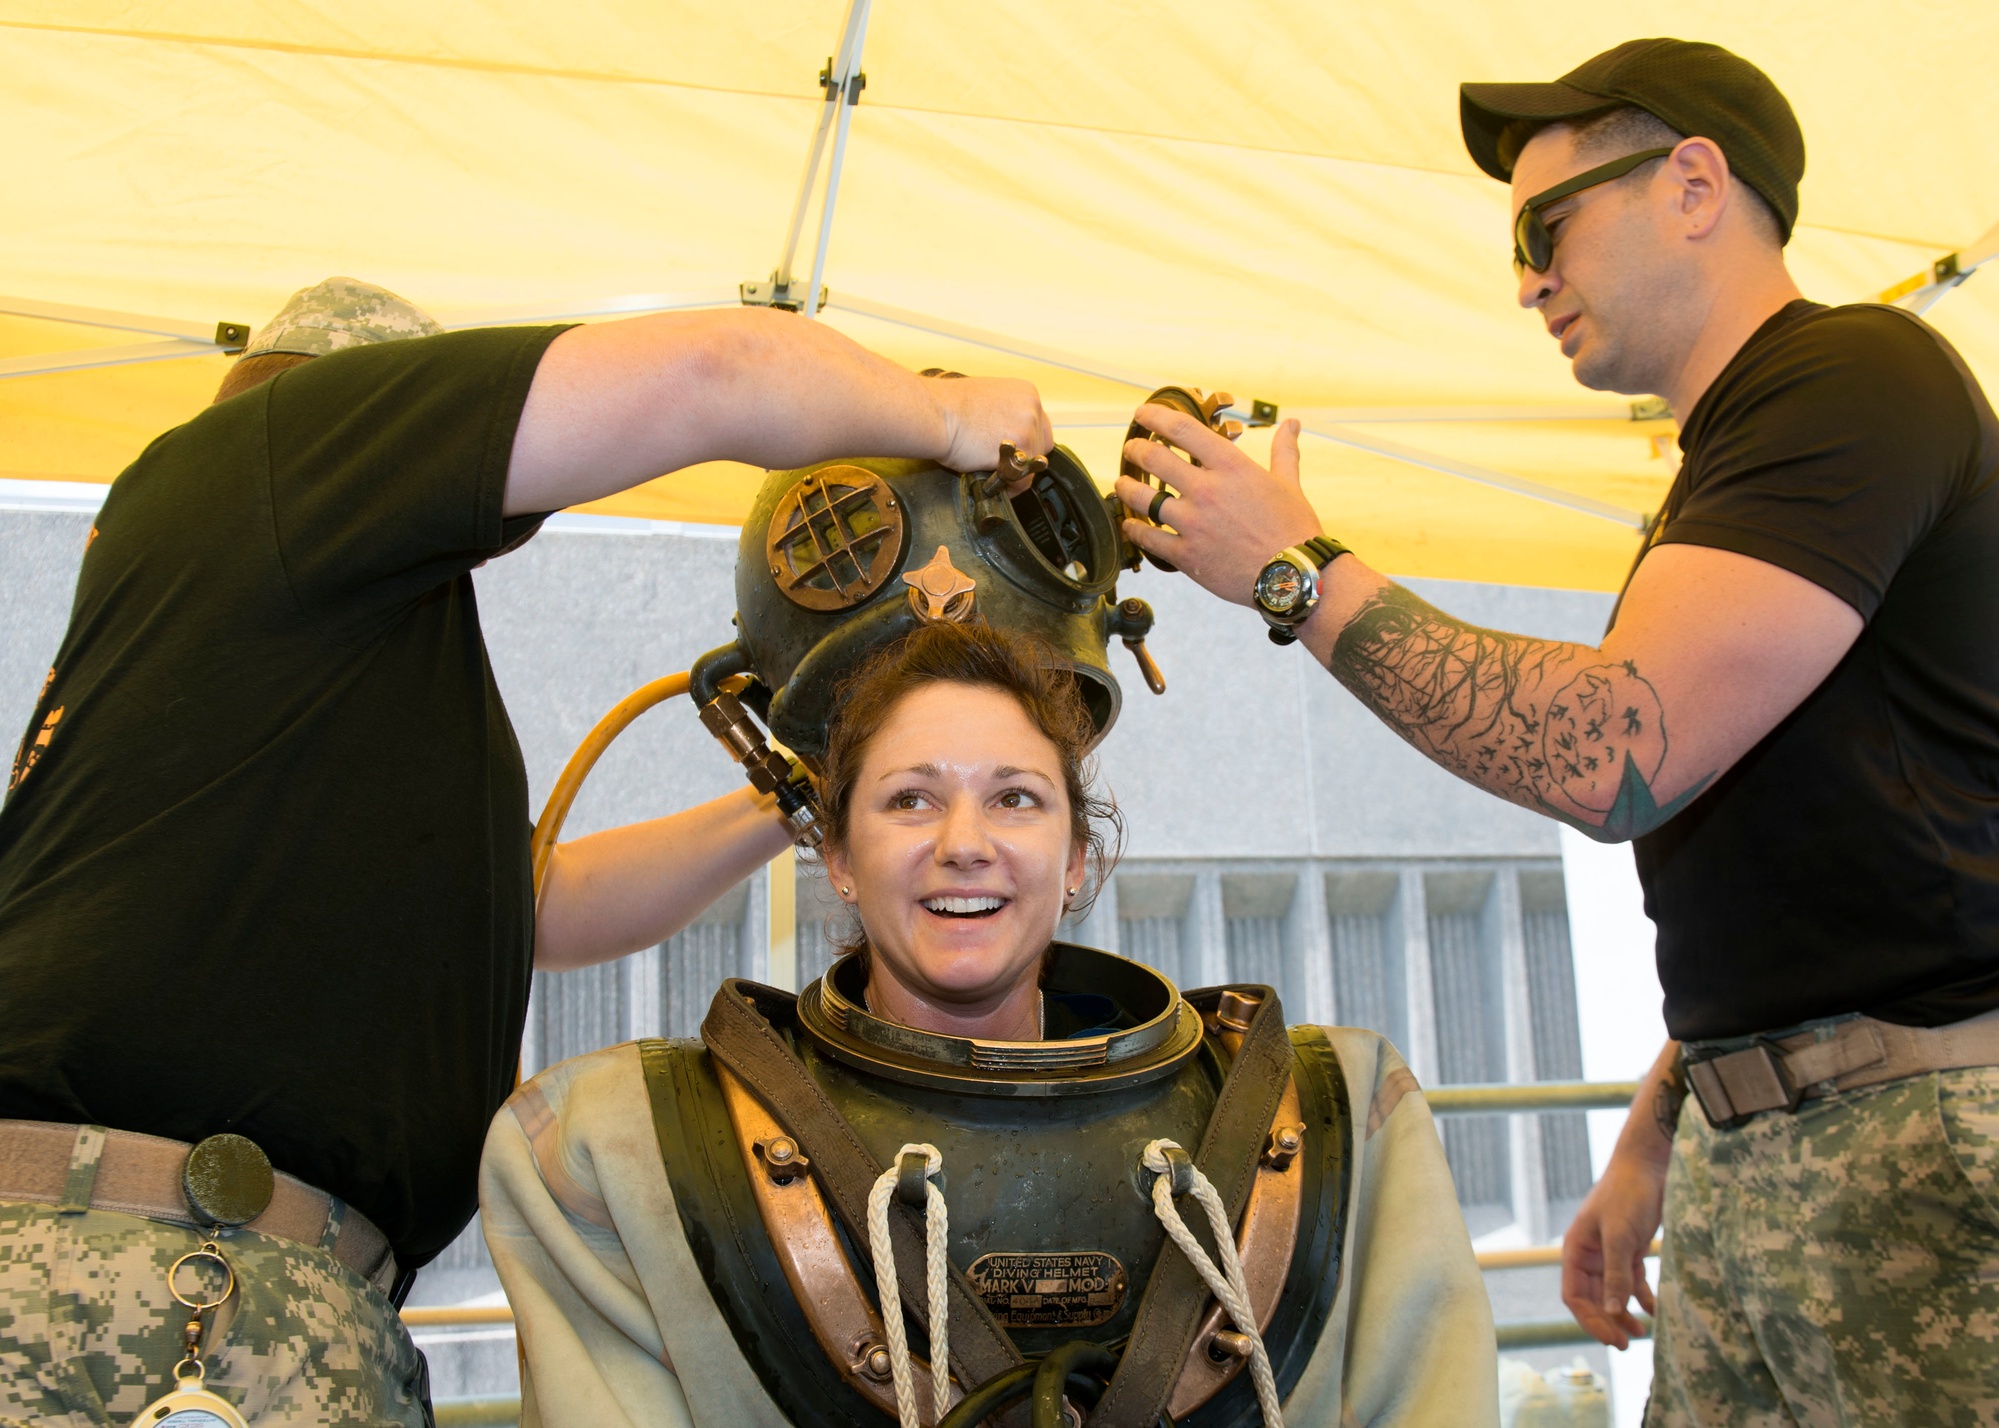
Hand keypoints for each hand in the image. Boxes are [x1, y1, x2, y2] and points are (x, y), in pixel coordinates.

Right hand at [927, 375, 1052, 473]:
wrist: (933, 413)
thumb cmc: (947, 406)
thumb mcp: (986, 401)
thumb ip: (1004, 416)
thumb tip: (1004, 436)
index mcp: (1025, 392)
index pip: (1038, 426)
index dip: (1025, 444)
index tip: (1012, 454)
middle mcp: (1032, 406)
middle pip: (1041, 445)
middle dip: (1023, 459)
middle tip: (1002, 466)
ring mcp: (1029, 426)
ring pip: (1032, 464)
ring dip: (1014, 473)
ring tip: (991, 473)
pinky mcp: (1022, 447)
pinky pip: (1023, 479)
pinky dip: (1009, 487)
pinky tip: (992, 482)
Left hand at [1113, 406, 1322, 602]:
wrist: (1292, 576)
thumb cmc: (1293, 530)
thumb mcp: (1289, 484)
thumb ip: (1284, 451)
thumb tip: (1291, 424)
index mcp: (1232, 466)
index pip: (1183, 429)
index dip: (1156, 417)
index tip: (1144, 413)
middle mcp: (1207, 490)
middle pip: (1154, 458)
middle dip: (1136, 449)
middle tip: (1131, 448)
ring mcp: (1193, 523)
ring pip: (1142, 497)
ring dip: (1126, 487)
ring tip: (1121, 483)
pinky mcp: (1186, 554)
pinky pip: (1148, 537)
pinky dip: (1133, 528)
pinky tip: (1128, 524)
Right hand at [1561, 1146, 1665, 1349]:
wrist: (1649, 1165)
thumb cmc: (1628, 1194)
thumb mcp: (1620, 1235)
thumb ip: (1616, 1274)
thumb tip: (1610, 1311)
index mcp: (1576, 1250)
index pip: (1574, 1295)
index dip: (1590, 1320)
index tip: (1612, 1338)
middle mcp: (1590, 1255)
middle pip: (1592, 1299)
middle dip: (1607, 1322)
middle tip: (1628, 1344)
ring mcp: (1611, 1253)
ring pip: (1612, 1294)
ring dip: (1624, 1314)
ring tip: (1643, 1334)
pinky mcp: (1632, 1249)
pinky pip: (1632, 1282)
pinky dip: (1642, 1298)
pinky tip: (1654, 1312)